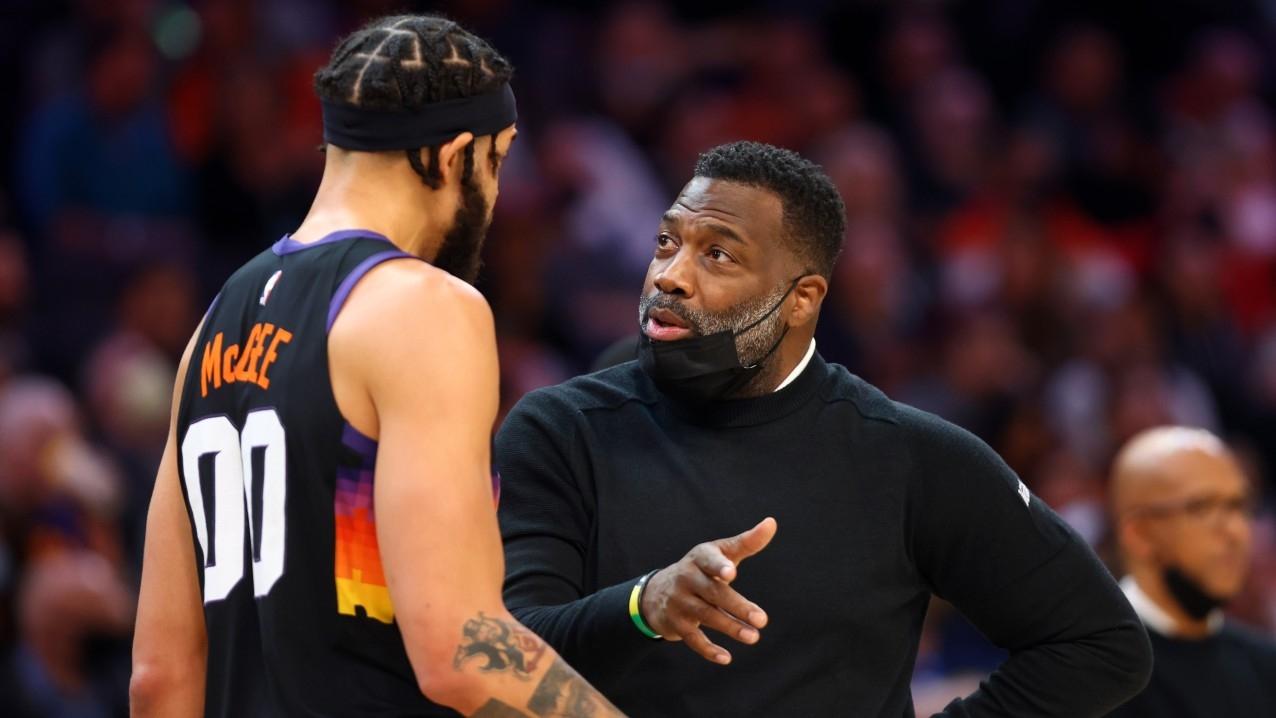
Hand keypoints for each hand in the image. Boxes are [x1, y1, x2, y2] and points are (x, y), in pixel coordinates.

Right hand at [639, 517, 776, 664]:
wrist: (658, 591)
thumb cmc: (701, 569)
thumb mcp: (720, 552)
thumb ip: (747, 542)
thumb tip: (771, 523)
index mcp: (700, 558)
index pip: (709, 560)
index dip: (719, 566)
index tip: (732, 573)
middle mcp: (687, 578)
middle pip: (714, 593)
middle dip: (737, 606)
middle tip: (762, 620)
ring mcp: (680, 602)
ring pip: (706, 616)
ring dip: (730, 628)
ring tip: (753, 637)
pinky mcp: (677, 624)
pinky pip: (693, 639)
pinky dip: (708, 650)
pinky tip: (726, 658)